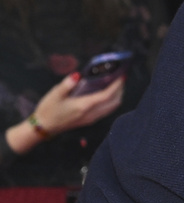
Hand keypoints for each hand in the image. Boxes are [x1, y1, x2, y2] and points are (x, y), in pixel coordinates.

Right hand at [5, 73, 124, 156]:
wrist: (42, 128)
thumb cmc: (48, 110)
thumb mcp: (55, 94)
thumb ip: (67, 84)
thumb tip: (78, 74)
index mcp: (85, 106)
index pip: (107, 95)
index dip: (117, 85)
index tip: (122, 75)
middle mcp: (91, 114)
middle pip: (114, 102)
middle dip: (121, 90)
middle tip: (121, 78)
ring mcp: (91, 119)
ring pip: (112, 108)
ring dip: (117, 96)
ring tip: (116, 84)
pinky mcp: (89, 121)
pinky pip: (106, 111)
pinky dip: (112, 102)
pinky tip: (107, 94)